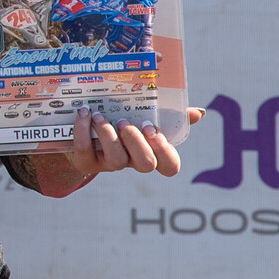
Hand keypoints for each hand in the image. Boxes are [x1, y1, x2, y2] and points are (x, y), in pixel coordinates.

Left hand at [51, 105, 204, 182]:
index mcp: (150, 151)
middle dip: (138, 142)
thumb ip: (170, 116)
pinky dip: (82, 130)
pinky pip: (84, 150)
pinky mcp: (85, 162)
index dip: (165, 151)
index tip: (154, 129)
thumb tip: (198, 113)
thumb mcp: (144, 117)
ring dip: (108, 135)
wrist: (80, 134)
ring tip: (101, 116)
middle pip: (146, 165)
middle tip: (126, 122)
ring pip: (116, 159)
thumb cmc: (120, 125)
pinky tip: (84, 114)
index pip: (169, 166)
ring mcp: (109, 165)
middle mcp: (132, 162)